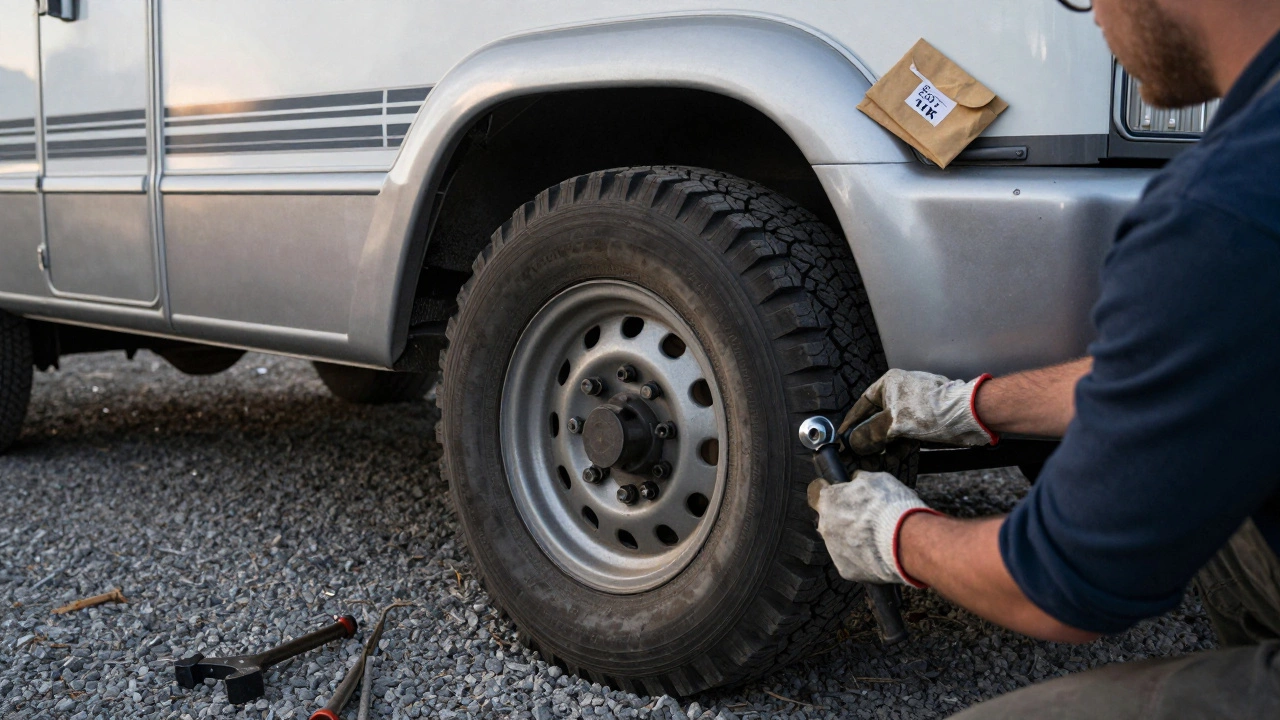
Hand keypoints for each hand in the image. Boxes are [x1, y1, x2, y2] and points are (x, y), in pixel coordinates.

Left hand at [807, 471, 939, 586]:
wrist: (906, 540)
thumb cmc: (892, 507)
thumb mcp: (877, 479)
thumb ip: (860, 480)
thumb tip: (856, 480)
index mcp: (828, 500)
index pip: (821, 493)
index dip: (835, 494)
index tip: (844, 496)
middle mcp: (825, 525)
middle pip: (830, 521)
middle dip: (845, 519)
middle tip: (868, 520)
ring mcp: (833, 550)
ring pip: (840, 543)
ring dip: (854, 540)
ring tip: (877, 539)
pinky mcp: (845, 569)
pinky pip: (851, 562)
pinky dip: (862, 559)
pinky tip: (878, 554)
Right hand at [839, 369, 997, 454]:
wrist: (969, 417)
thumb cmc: (933, 411)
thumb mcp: (894, 423)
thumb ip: (869, 434)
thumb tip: (853, 444)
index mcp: (889, 385)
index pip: (861, 405)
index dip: (850, 424)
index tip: (841, 439)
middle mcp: (899, 395)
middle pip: (875, 420)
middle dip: (867, 441)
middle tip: (858, 457)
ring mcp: (912, 410)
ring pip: (890, 432)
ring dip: (882, 449)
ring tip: (874, 464)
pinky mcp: (924, 424)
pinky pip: (904, 438)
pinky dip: (896, 450)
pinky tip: (891, 461)